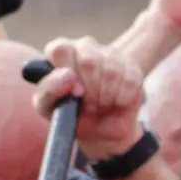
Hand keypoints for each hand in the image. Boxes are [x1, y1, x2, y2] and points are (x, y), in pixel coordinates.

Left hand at [33, 36, 144, 161]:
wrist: (100, 131)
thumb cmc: (70, 113)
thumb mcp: (48, 108)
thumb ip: (48, 90)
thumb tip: (68, 76)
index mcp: (62, 53)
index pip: (61, 49)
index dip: (68, 72)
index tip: (75, 93)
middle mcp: (86, 48)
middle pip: (89, 60)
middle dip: (89, 91)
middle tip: (87, 104)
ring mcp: (112, 55)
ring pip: (111, 71)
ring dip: (104, 97)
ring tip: (99, 104)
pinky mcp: (132, 67)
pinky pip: (129, 81)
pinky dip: (121, 99)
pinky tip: (115, 101)